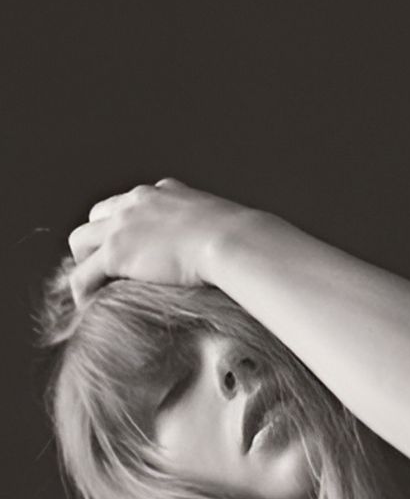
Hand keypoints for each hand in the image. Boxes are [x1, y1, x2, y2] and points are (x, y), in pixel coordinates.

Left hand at [66, 178, 255, 305]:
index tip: (132, 250)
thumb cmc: (241, 241)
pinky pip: (83, 275)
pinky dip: (83, 291)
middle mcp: (136, 201)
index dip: (124, 227)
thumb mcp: (224, 225)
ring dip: (85, 263)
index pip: (129, 203)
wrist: (233, 241)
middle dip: (98, 241)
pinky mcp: (116, 252)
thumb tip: (235, 251)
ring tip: (96, 288)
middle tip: (108, 270)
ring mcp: (122, 225)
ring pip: (79, 242)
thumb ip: (214, 232)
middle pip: (97, 216)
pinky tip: (92, 306)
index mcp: (163, 192)